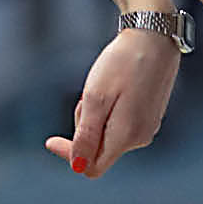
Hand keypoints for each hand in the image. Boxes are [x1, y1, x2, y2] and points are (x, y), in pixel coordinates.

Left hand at [45, 27, 178, 176]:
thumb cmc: (123, 64)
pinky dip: (109, 110)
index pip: (91, 167)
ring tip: (105, 85)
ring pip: (107, 135)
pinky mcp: (149, 116)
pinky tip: (116, 86)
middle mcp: (140, 138)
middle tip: (87, 94)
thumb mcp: (96, 98)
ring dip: (96, 116)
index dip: (69, 157)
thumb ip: (86, 136)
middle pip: (98, 149)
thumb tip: (78, 166)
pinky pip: (119, 124)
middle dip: (84, 127)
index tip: (49, 141)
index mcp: (126, 136)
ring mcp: (147, 127)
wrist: (153, 37)